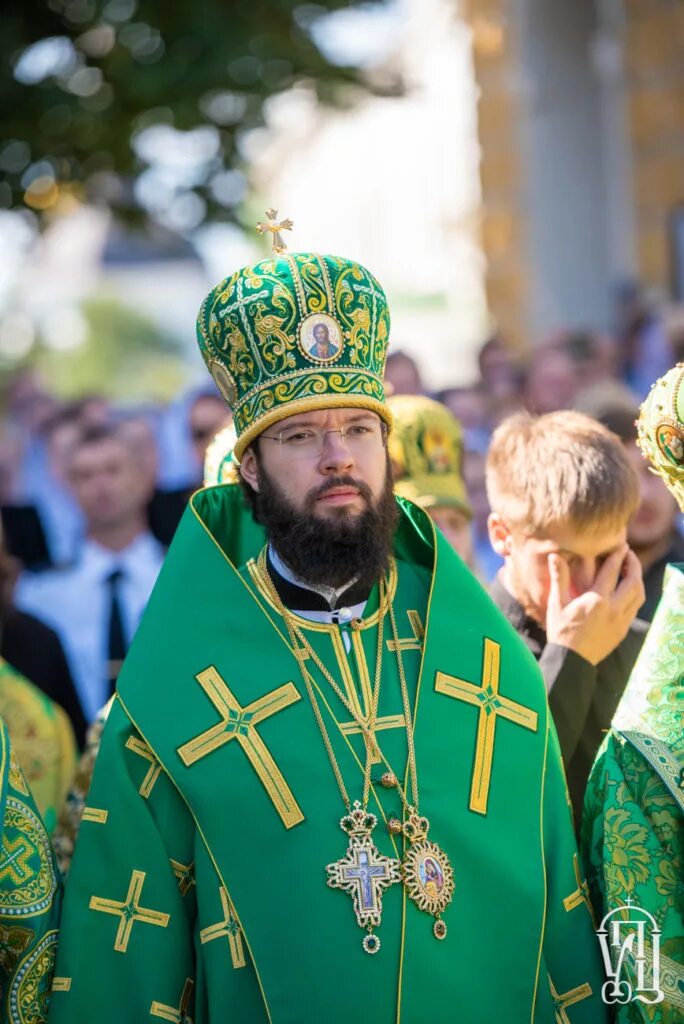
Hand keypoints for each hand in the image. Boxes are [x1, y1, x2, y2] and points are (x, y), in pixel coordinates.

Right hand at [545, 545, 644, 665]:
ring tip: (631, 571)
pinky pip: (635, 608)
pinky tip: (628, 591)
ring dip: (637, 579)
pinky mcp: (623, 630)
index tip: (622, 545)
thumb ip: (559, 577)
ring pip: (638, 595)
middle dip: (633, 565)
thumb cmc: (561, 630)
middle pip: (633, 581)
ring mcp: (620, 620)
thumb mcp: (557, 603)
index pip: (612, 572)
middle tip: (629, 555)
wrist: (571, 660)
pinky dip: (636, 595)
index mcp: (596, 600)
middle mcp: (613, 609)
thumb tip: (555, 555)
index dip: (618, 556)